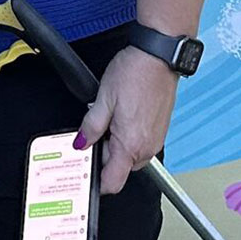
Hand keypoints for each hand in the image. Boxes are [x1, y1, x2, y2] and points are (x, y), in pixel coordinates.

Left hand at [75, 46, 177, 194]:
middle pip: (119, 169)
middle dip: (103, 156)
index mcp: (130, 144)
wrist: (159, 57)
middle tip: (91, 133)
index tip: (83, 170)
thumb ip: (91, 126)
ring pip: (130, 157)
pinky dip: (128, 138)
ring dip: (115, 146)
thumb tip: (80, 143)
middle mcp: (146, 147)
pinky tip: (120, 117)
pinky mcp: (160, 131)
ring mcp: (155, 140)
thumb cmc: (134, 73)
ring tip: (107, 119)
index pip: (112, 182)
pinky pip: (140, 144)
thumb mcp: (103, 98)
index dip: (95, 181)